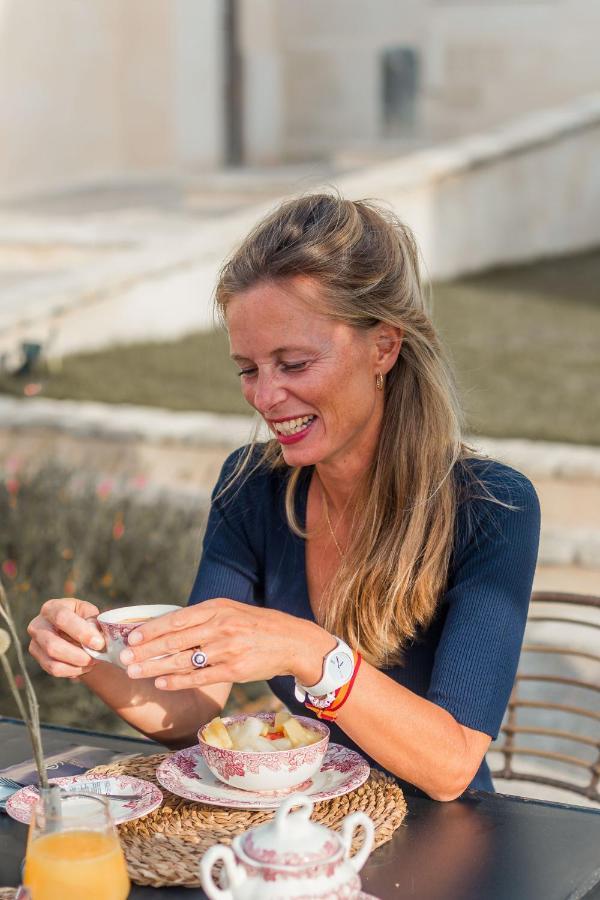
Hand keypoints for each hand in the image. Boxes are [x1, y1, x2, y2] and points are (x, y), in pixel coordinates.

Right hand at [27, 598, 105, 678]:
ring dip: (77, 665)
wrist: (76, 631)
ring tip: (93, 662)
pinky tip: (84, 666)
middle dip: (78, 655)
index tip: (99, 643)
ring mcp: (35, 644)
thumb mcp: (90, 614)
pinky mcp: (38, 659)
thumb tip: (96, 637)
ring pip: (53, 662)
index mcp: (51, 608)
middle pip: (52, 645)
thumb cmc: (83, 619)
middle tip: (97, 657)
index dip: (81, 632)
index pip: (62, 618)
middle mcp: (37, 625)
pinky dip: (73, 671)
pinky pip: (55, 670)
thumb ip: (94, 623)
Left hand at [119, 598, 333, 690]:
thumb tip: (169, 626)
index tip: (130, 635)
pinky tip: (161, 683)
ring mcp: (227, 649)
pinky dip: (178, 681)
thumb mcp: (231, 611)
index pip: (177, 618)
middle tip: (123, 656)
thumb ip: (204, 617)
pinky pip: (200, 677)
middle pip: (175, 639)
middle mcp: (221, 627)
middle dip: (146, 649)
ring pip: (184, 660)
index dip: (152, 628)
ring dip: (155, 667)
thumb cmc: (257, 626)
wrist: (292, 641)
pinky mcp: (234, 670)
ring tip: (135, 671)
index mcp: (217, 608)